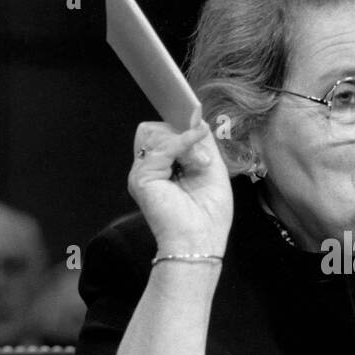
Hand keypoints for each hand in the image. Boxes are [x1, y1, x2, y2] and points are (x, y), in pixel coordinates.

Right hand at [129, 105, 232, 255]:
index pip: (163, 132)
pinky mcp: (141, 178)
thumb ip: (202, 142)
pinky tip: (198, 160)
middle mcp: (150, 169)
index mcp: (165, 167)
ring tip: (200, 165)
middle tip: (202, 159)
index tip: (193, 113)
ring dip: (185, 144)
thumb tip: (196, 117)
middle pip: (157, 129)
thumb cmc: (209, 215)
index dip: (177, 123)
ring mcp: (143, 173)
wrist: (200, 242)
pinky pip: (161, 147)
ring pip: (156, 133)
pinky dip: (182, 145)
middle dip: (183, 136)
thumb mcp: (213, 169)